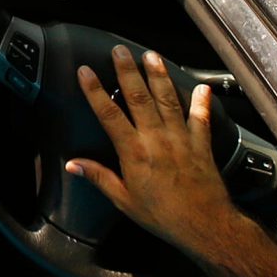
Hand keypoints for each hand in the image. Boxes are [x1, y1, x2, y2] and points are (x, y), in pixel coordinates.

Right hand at [68, 47, 276, 276]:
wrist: (204, 226)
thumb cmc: (163, 216)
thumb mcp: (124, 200)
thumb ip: (99, 177)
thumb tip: (72, 164)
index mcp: (134, 153)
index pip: (109, 114)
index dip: (95, 91)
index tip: (85, 71)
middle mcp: (156, 139)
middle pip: (139, 98)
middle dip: (127, 71)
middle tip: (120, 50)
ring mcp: (181, 139)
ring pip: (167, 100)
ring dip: (158, 76)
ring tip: (152, 56)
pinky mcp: (201, 144)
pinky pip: (200, 118)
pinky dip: (201, 102)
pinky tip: (201, 87)